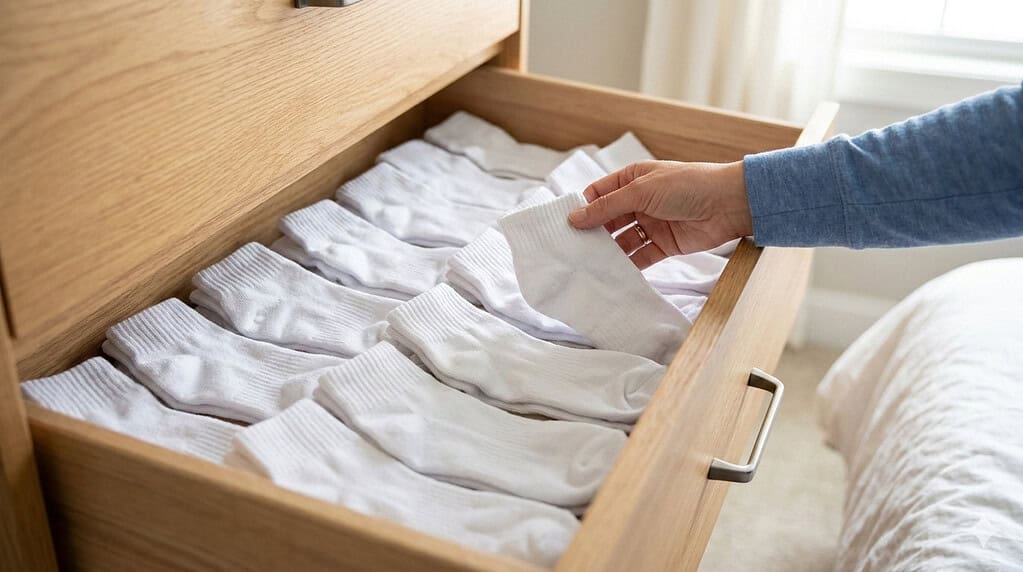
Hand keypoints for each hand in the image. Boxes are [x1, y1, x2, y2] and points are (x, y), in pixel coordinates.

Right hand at [567, 160, 751, 267]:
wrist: (729, 204)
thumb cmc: (688, 185)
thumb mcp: (642, 191)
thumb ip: (608, 206)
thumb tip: (574, 217)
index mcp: (633, 180)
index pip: (600, 194)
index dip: (583, 208)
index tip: (564, 225)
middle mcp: (640, 201)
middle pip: (608, 219)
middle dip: (592, 233)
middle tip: (571, 249)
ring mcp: (652, 223)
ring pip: (622, 240)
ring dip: (608, 251)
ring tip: (588, 264)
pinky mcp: (664, 245)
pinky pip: (640, 257)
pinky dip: (627, 265)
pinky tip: (612, 273)